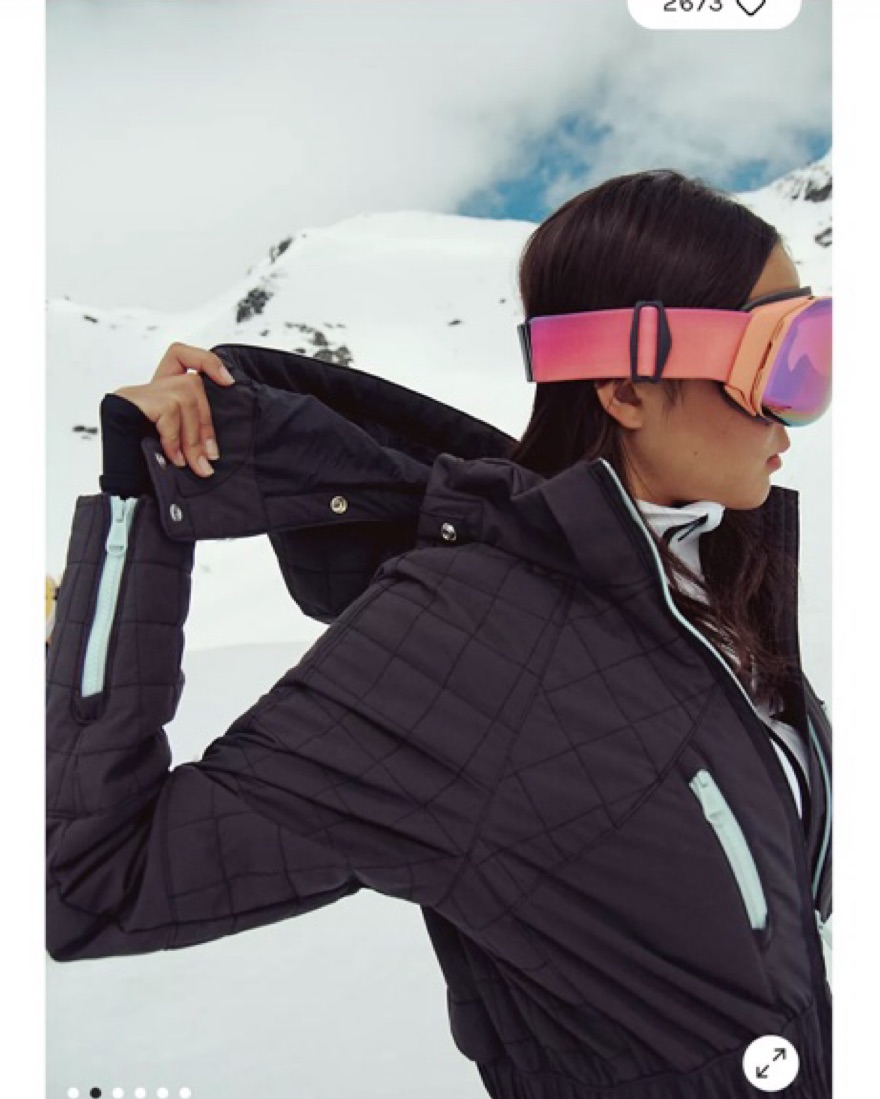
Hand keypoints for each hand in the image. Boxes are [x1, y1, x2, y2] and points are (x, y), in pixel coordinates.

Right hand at [113, 342, 235, 476]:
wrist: (117, 484)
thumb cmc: (144, 466)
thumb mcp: (175, 444)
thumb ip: (191, 430)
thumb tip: (214, 448)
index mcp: (158, 392)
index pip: (180, 355)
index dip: (207, 361)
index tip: (229, 382)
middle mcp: (147, 387)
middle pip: (192, 384)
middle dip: (205, 424)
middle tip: (208, 459)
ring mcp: (137, 392)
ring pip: (185, 397)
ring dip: (193, 437)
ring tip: (193, 464)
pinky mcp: (131, 401)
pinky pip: (168, 411)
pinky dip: (175, 438)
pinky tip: (173, 458)